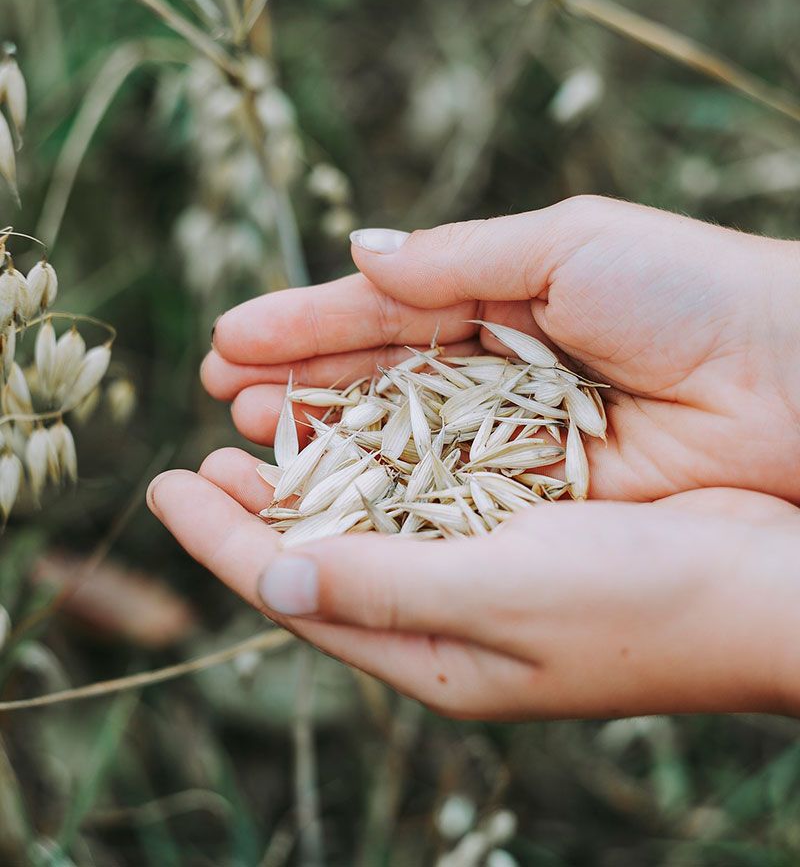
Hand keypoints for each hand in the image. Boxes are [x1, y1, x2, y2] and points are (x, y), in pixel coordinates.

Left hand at [148, 458, 799, 718]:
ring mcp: (483, 566)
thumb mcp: (503, 598)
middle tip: (199, 452)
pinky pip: (426, 485)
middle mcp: (446, 612)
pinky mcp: (521, 523)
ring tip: (256, 423)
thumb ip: (384, 587)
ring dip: (312, 467)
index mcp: (430, 649)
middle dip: (253, 502)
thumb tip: (270, 572)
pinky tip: (358, 416)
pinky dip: (381, 449)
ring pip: (369, 512)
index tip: (161, 486)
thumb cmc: (644, 603)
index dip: (220, 539)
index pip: (295, 589)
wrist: (766, 586)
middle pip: (322, 551)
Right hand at [202, 196, 799, 500]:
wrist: (793, 383)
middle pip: (375, 379)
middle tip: (219, 393)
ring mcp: (508, 438)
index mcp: (499, 298)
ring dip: (321, 436)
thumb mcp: (565, 245)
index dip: (305, 324)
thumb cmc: (686, 292)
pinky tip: (322, 487)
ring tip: (246, 435)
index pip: (381, 312)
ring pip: (395, 439)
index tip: (229, 338)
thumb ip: (455, 260)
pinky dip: (381, 489)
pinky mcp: (533, 497)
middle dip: (298, 382)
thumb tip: (359, 253)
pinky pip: (440, 492)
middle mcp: (493, 373)